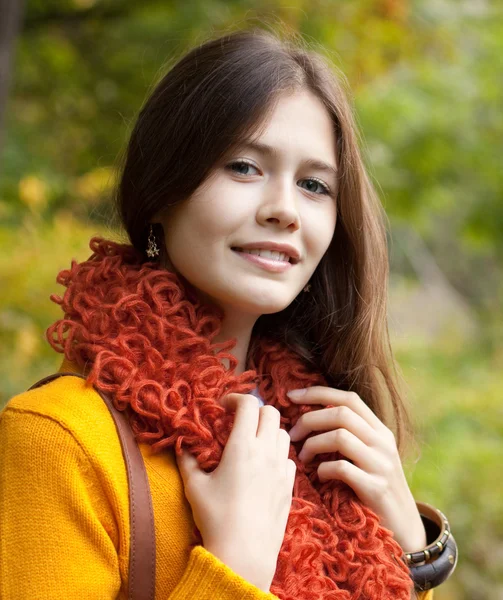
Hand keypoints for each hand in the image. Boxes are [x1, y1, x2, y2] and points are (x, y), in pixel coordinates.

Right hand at [176, 393, 296, 591]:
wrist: (244, 553)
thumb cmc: (215, 518)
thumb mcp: (194, 486)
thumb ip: (187, 460)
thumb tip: (182, 446)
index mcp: (242, 446)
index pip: (249, 404)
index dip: (236, 398)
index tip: (224, 406)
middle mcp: (266, 451)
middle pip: (271, 412)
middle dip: (255, 409)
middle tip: (240, 420)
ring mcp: (281, 468)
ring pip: (283, 432)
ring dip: (269, 429)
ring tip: (253, 441)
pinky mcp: (289, 485)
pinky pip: (289, 457)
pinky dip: (278, 453)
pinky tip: (265, 465)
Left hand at [286, 386, 426, 552]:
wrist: (405, 529)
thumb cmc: (375, 489)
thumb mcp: (368, 456)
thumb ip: (349, 436)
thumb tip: (308, 418)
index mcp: (379, 430)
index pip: (348, 398)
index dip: (318, 393)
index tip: (291, 395)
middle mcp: (382, 442)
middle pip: (341, 414)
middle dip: (309, 419)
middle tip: (292, 435)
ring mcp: (381, 465)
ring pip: (340, 436)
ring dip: (312, 444)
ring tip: (302, 458)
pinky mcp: (376, 488)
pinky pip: (342, 468)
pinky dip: (323, 469)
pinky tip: (319, 476)